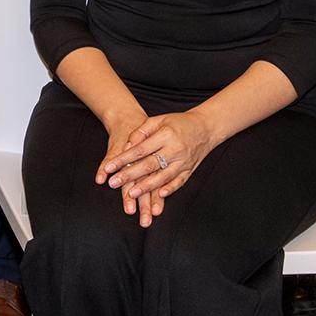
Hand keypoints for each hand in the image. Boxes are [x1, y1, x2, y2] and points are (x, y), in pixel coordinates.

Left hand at [101, 111, 213, 226]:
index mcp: (165, 136)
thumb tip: (128, 144)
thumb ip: (142, 130)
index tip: (109, 168)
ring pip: (163, 177)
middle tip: (114, 183)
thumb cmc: (179, 123)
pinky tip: (159, 195)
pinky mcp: (190, 170)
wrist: (206, 127)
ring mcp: (184, 162)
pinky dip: (170, 189)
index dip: (123, 159)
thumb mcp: (159, 120)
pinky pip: (179, 182)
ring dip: (146, 187)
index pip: (140, 150)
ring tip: (131, 194)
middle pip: (149, 165)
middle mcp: (175, 150)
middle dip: (130, 175)